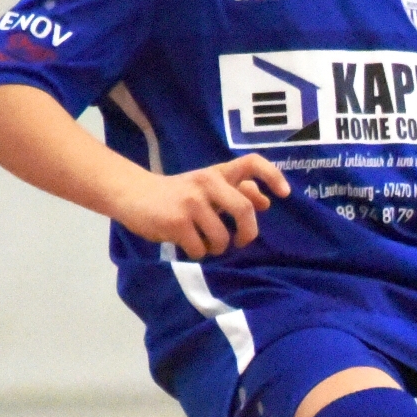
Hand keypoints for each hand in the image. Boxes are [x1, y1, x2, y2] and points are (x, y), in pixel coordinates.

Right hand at [107, 156, 288, 257]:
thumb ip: (234, 191)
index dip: (273, 177)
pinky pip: (200, 249)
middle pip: (245, 210)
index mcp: (217, 173)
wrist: (132, 194)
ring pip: (222, 237)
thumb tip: (266, 201)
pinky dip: (197, 253)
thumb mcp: (206, 187)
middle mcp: (207, 183)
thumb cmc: (176, 194)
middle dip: (248, 233)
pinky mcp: (176, 221)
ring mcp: (192, 202)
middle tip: (241, 242)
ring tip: (204, 242)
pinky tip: (186, 244)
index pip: (252, 163)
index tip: (284, 195)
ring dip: (216, 248)